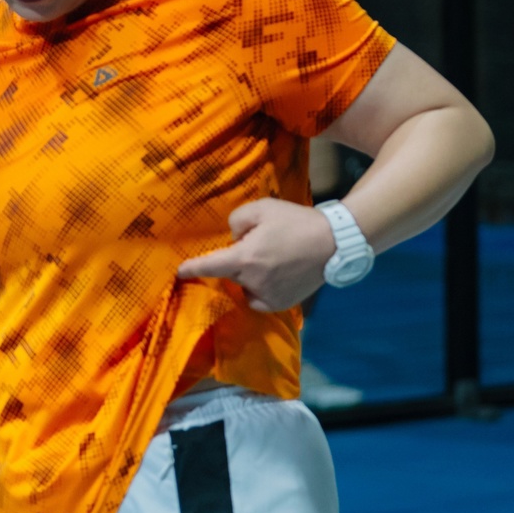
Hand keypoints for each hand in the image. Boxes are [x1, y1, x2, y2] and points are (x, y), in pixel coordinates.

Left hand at [174, 197, 336, 312]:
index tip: (179, 272)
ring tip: (271, 259)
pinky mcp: (282, 303)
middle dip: (234, 262)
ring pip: (245, 287)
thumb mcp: (261, 209)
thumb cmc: (295, 222)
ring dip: (248, 276)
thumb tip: (234, 239)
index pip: (209, 266)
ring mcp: (268, 296)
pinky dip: (260, 290)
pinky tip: (274, 275)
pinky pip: (259, 299)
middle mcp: (253, 281)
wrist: (334, 243)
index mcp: (245, 259)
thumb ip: (238, 221)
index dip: (192, 269)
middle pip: (229, 274)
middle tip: (256, 246)